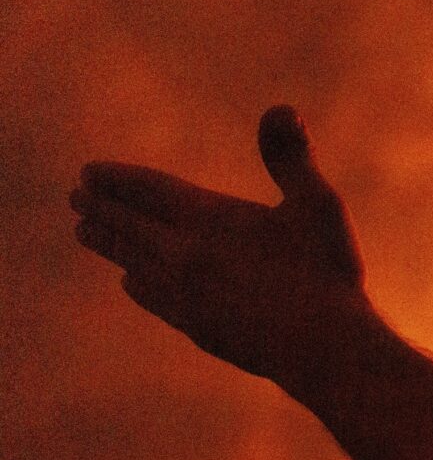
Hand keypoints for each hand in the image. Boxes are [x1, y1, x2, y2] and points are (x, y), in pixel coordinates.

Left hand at [70, 106, 372, 387]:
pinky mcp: (193, 326)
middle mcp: (184, 254)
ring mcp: (184, 294)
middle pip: (127, 224)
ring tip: (86, 231)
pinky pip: (149, 296)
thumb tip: (281, 108)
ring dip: (106, 242)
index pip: (146, 190)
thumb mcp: (317, 205)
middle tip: (76, 196)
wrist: (325, 351)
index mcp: (209, 218)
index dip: (115, 179)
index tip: (89, 172)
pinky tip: (131, 280)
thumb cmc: (329, 272)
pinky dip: (133, 281)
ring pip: (130, 260)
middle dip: (98, 207)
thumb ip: (290, 157)